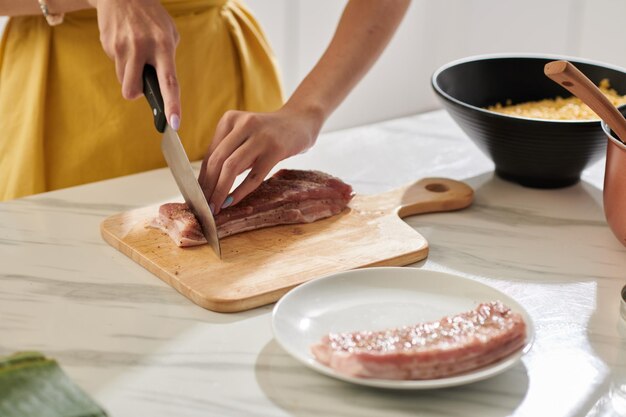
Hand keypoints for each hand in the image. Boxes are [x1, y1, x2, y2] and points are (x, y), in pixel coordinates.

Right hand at [88, 0, 180, 128]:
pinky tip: (125, 43)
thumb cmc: (151, 17)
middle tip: (140, 84)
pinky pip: (116, 65)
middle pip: (132, 90)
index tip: (173, 123)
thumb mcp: (169, 33)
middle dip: (135, 93)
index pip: (168, 82)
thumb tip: (163, 87)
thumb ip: (167, 59)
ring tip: (135, 55)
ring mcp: (122, 46)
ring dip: (129, 75)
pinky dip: (122, 61)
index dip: (172, 104)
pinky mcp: (108, 44)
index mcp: (163, 46)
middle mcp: (142, 47)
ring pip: (123, 80)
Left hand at [198, 105, 323, 213]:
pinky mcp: (276, 149)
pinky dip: (240, 191)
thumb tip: (207, 184)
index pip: (210, 154)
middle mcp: (244, 124)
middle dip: (208, 186)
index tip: (197, 196)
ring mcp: (261, 136)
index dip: (201, 177)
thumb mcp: (245, 136)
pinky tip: (232, 202)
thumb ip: (228, 152)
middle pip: (218, 160)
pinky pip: (254, 176)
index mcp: (230, 119)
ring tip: (215, 207)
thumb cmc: (268, 134)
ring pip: (232, 168)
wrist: (300, 121)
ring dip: (220, 190)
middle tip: (203, 206)